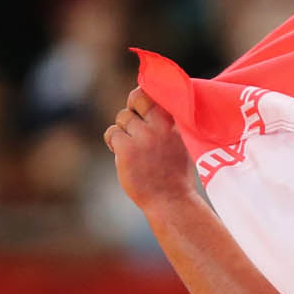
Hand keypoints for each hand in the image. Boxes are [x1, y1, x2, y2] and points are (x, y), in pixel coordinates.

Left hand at [105, 87, 196, 213]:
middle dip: (132, 107)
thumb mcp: (181, 142)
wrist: (171, 201)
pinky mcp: (127, 149)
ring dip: (123, 131)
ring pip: (122, 118)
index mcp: (176, 122)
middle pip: (137, 98)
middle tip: (133, 124)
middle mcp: (161, 126)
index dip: (145, 94)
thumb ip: (168, 122)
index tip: (142, 105)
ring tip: (132, 148)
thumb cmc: (175, 173)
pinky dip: (113, 143)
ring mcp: (144, 137)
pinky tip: (123, 155)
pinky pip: (112, 133)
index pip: (156, 92)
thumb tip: (148, 100)